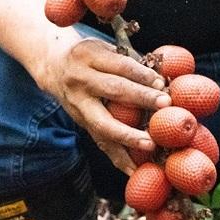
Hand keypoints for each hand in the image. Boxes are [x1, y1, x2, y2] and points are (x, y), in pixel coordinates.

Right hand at [35, 38, 169, 174]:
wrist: (54, 68)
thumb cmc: (90, 57)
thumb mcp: (104, 49)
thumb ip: (129, 61)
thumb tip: (162, 79)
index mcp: (88, 56)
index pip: (120, 65)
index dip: (142, 74)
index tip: (162, 82)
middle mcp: (80, 80)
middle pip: (114, 90)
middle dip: (141, 98)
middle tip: (165, 105)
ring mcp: (79, 104)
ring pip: (103, 123)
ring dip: (128, 136)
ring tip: (150, 144)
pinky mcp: (82, 123)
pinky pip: (100, 142)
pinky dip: (118, 158)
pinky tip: (134, 170)